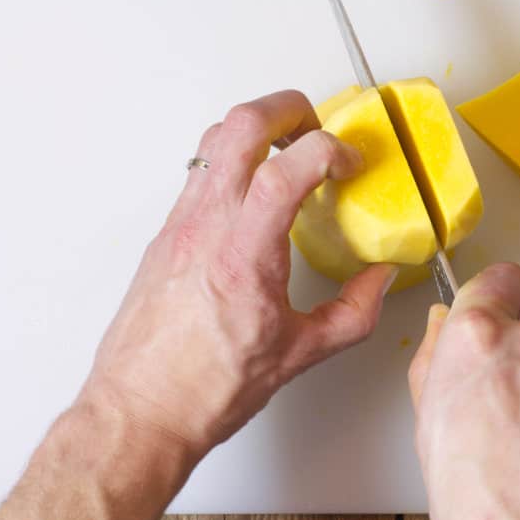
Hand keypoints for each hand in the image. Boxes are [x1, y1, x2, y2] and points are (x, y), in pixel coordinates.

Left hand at [83, 89, 397, 463]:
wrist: (139, 410)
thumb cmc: (204, 390)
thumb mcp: (299, 354)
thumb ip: (354, 312)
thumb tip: (379, 281)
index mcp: (244, 255)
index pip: (286, 169)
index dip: (328, 150)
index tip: (348, 164)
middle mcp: (206, 228)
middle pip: (241, 126)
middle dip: (288, 108)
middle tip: (316, 127)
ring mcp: (179, 225)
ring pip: (214, 140)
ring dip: (257, 130)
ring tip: (288, 152)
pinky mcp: (165, 234)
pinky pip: (200, 173)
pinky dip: (234, 162)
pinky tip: (255, 194)